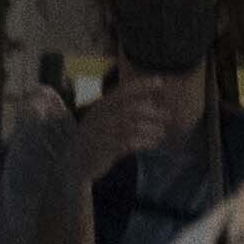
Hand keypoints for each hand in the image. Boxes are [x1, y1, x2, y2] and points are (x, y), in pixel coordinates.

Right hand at [77, 70, 203, 175]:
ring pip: (133, 126)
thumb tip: (150, 103)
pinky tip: (153, 143)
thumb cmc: (95, 139)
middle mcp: (101, 116)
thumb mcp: (104, 120)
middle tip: (168, 116)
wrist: (75, 162)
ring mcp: (103, 133)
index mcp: (101, 106)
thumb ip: (122, 111)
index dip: (143, 85)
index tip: (161, 81)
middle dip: (153, 111)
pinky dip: (144, 142)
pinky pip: (129, 143)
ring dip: (151, 129)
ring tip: (162, 132)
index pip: (124, 90)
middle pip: (132, 108)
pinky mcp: (106, 149)